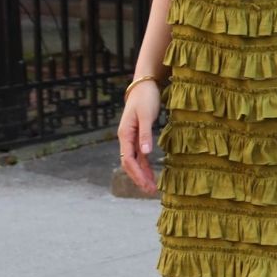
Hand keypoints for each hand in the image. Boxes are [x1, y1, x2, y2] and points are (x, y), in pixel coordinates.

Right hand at [117, 79, 160, 194]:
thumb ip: (145, 134)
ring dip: (142, 174)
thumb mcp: (146, 115)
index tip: (146, 184)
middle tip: (150, 191)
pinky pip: (139, 155)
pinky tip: (151, 174)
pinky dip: (144, 165)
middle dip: (138, 178)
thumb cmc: (145, 98)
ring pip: (134, 161)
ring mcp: (131, 138)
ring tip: (151, 187)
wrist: (144, 85)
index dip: (137, 174)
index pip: (128, 159)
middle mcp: (125, 138)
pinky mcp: (138, 136)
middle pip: (129, 163)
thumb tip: (146, 153)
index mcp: (125, 134)